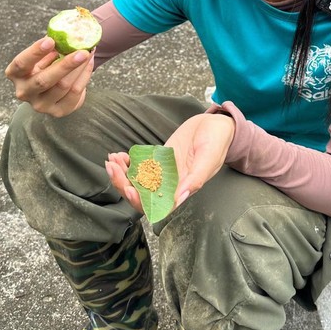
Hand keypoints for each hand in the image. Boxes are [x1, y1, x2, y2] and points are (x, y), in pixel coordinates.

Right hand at [5, 36, 93, 116]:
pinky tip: (89, 63)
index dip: (34, 52)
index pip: (21, 64)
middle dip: (65, 65)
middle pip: (43, 80)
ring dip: (80, 68)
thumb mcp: (44, 55)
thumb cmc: (46, 64)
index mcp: (15, 74)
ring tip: (89, 53)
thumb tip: (70, 30)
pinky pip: (75, 93)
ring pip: (63, 86)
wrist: (54, 88)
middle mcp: (24, 92)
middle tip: (82, 51)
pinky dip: (85, 76)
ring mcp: (40, 105)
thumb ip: (52, 45)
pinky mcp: (57, 111)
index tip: (51, 40)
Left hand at [104, 113, 234, 214]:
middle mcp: (171, 185)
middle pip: (141, 194)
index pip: (157, 206)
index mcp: (183, 189)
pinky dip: (128, 163)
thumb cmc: (217, 141)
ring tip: (113, 159)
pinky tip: (120, 155)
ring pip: (137, 181)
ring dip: (122, 173)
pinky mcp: (158, 160)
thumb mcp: (209, 158)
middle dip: (123, 184)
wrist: (216, 124)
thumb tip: (180, 199)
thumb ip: (196, 179)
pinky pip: (140, 167)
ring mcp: (163, 172)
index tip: (129, 188)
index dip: (140, 202)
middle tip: (113, 167)